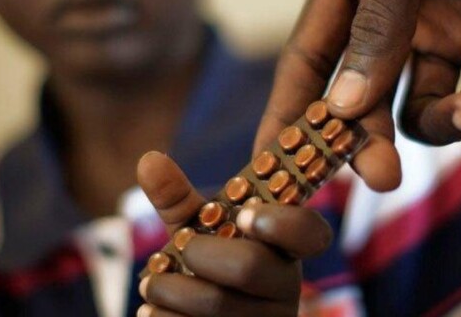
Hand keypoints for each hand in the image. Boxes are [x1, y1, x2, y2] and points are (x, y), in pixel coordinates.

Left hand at [135, 152, 332, 316]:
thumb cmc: (205, 267)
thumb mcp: (196, 231)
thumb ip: (178, 197)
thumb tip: (149, 159)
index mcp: (284, 248)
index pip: (310, 232)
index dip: (282, 222)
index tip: (245, 214)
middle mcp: (285, 287)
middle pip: (249, 265)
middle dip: (199, 254)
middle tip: (177, 251)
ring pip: (219, 306)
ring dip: (170, 291)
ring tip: (150, 286)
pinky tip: (152, 311)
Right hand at [255, 0, 460, 190]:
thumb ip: (378, 20)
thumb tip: (344, 105)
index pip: (308, 62)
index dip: (289, 116)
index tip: (273, 166)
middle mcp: (394, 17)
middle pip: (365, 99)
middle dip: (370, 140)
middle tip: (382, 176)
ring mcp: (445, 30)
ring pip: (424, 105)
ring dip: (446, 122)